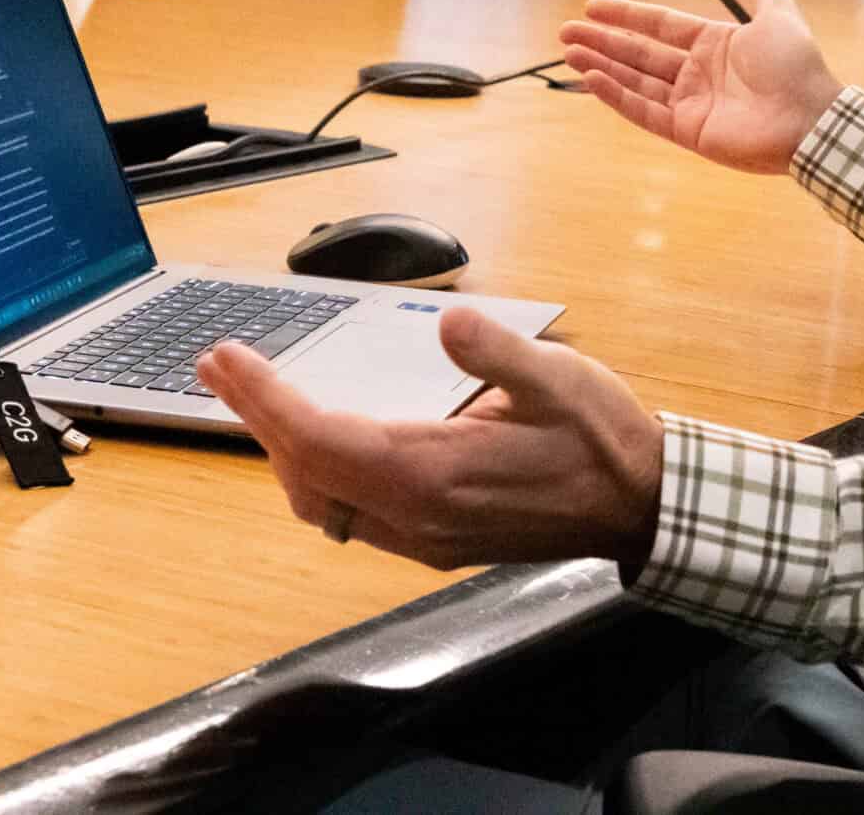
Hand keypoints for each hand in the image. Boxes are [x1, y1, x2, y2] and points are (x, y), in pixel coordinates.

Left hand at [193, 307, 662, 569]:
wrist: (643, 508)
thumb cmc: (604, 441)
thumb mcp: (559, 378)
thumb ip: (498, 352)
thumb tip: (450, 323)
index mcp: (437, 476)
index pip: (322, 440)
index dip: (266, 401)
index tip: (227, 361)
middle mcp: (419, 517)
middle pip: (306, 474)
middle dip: (257, 419)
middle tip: (220, 367)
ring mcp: (424, 537)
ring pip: (321, 502)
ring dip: (282, 449)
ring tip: (255, 397)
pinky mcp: (434, 540)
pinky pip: (350, 514)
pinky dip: (316, 472)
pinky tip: (315, 440)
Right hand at [558, 0, 841, 174]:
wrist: (810, 119)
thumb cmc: (795, 64)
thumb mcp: (777, 11)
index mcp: (714, 44)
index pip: (659, 26)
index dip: (626, 15)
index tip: (592, 6)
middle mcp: (697, 73)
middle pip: (640, 53)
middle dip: (603, 41)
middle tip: (565, 31)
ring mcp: (690, 104)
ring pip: (635, 81)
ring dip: (602, 65)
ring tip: (570, 52)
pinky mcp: (687, 131)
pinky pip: (644, 112)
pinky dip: (617, 96)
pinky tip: (593, 79)